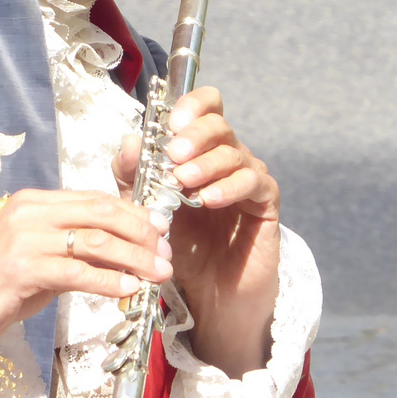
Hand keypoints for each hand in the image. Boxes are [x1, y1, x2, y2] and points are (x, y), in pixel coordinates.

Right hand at [0, 190, 171, 351]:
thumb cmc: (0, 283)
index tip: (160, 228)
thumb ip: (76, 249)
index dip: (132, 212)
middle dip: (140, 231)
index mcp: (35, 202)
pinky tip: (128, 289)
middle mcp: (30, 213)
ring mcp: (24, 239)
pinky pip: (76, 272)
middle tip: (165, 251)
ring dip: (133, 257)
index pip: (94, 198)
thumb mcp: (42, 257)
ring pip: (94, 241)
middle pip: (100, 212)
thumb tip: (126, 252)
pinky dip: (108, 280)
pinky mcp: (22, 269)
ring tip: (157, 273)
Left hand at [112, 85, 280, 377]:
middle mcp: (228, 156)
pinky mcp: (266, 202)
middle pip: (219, 124)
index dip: (192, 105)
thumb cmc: (180, 245)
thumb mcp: (146, 208)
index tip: (170, 122)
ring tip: (183, 182)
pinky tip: (210, 199)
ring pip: (235, 152)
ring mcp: (250, 176)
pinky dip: (230, 187)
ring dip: (206, 164)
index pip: (206, 106)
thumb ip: (133, 177)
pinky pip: (254, 183)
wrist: (209, 292)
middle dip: (194, 135)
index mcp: (200, 149)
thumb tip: (130, 141)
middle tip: (172, 155)